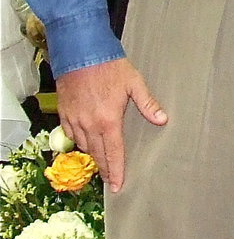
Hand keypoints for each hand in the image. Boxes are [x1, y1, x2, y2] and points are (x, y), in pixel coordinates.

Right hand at [56, 58, 166, 191]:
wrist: (80, 52)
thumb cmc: (110, 66)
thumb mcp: (134, 83)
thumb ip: (148, 104)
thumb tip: (163, 120)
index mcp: (108, 120)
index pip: (114, 153)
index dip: (116, 171)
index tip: (118, 186)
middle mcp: (89, 124)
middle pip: (98, 154)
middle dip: (105, 169)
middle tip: (111, 181)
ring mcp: (74, 119)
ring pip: (84, 146)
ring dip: (93, 155)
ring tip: (102, 163)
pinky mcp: (64, 113)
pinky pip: (71, 135)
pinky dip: (79, 141)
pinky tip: (86, 142)